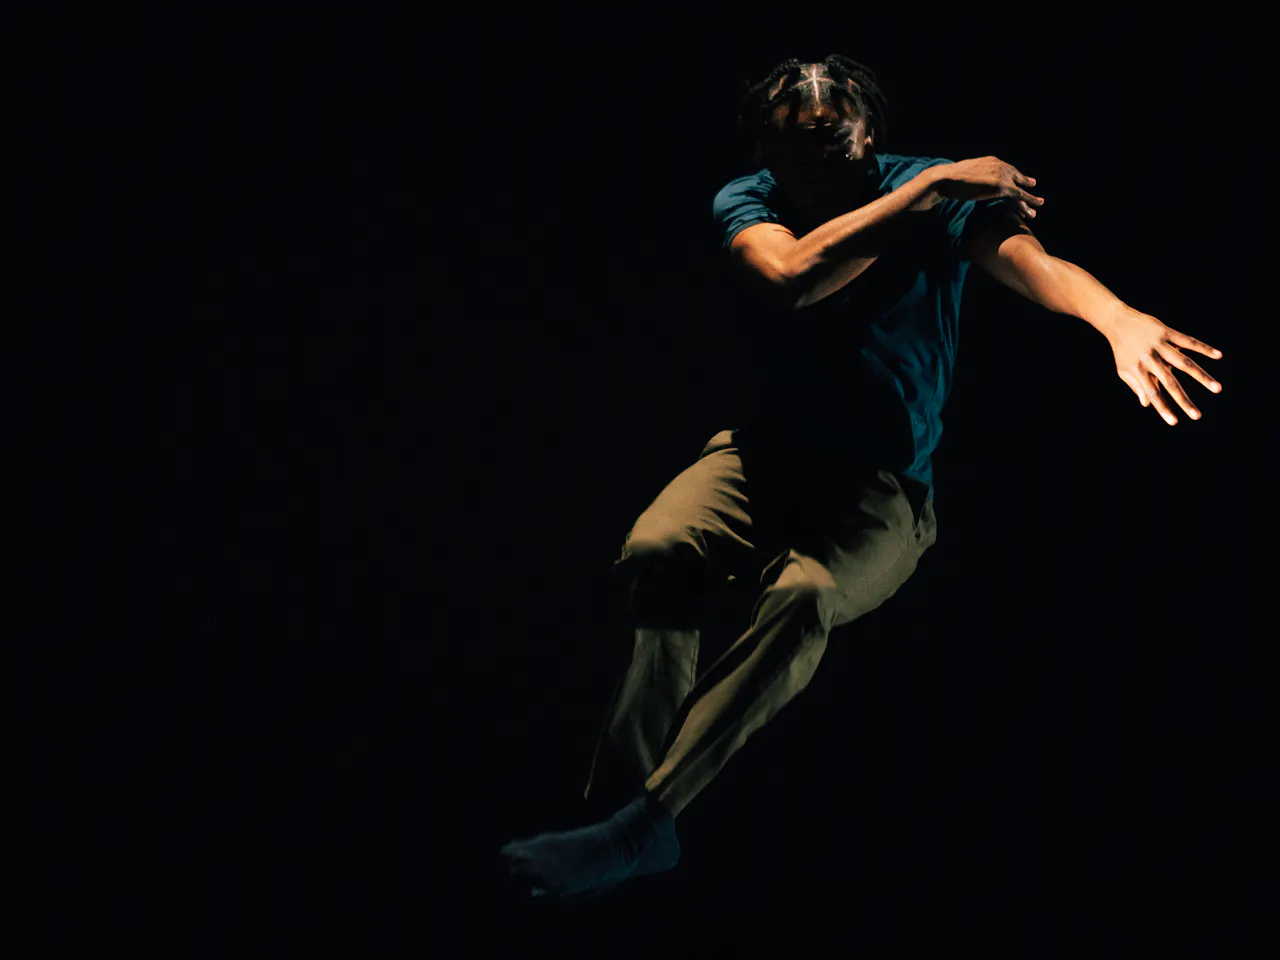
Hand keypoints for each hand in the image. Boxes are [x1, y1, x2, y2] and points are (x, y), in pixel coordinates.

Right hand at [929, 157, 1044, 219]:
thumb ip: (973, 176)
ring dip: (1030, 198)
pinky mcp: (1001, 186)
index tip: (1018, 181)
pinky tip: (1035, 207)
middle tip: (1033, 187)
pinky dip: (1029, 201)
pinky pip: (1019, 195)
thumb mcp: (964, 174)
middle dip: (1025, 183)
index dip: (1013, 177)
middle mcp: (999, 165)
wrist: (946, 178)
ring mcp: (1001, 175)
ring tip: (1039, 204)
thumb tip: (969, 181)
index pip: (1006, 170)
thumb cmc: (948, 179)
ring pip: (1020, 188)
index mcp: (991, 161)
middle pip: (1016, 177)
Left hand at [1103, 305, 1222, 424]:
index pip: (1152, 393)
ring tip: (1218, 389)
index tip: (1174, 422)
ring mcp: (1159, 345)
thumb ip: (1136, 385)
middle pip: (1170, 382)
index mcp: (1138, 370)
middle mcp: (1149, 359)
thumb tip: (1147, 405)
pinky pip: (1188, 341)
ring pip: (1184, 363)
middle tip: (1197, 416)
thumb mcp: (1124, 369)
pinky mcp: (1166, 332)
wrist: (1118, 321)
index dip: (1162, 408)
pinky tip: (1218, 355)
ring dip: (1201, 377)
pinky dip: (1203, 348)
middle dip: (1183, 400)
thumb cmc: (1122, 349)